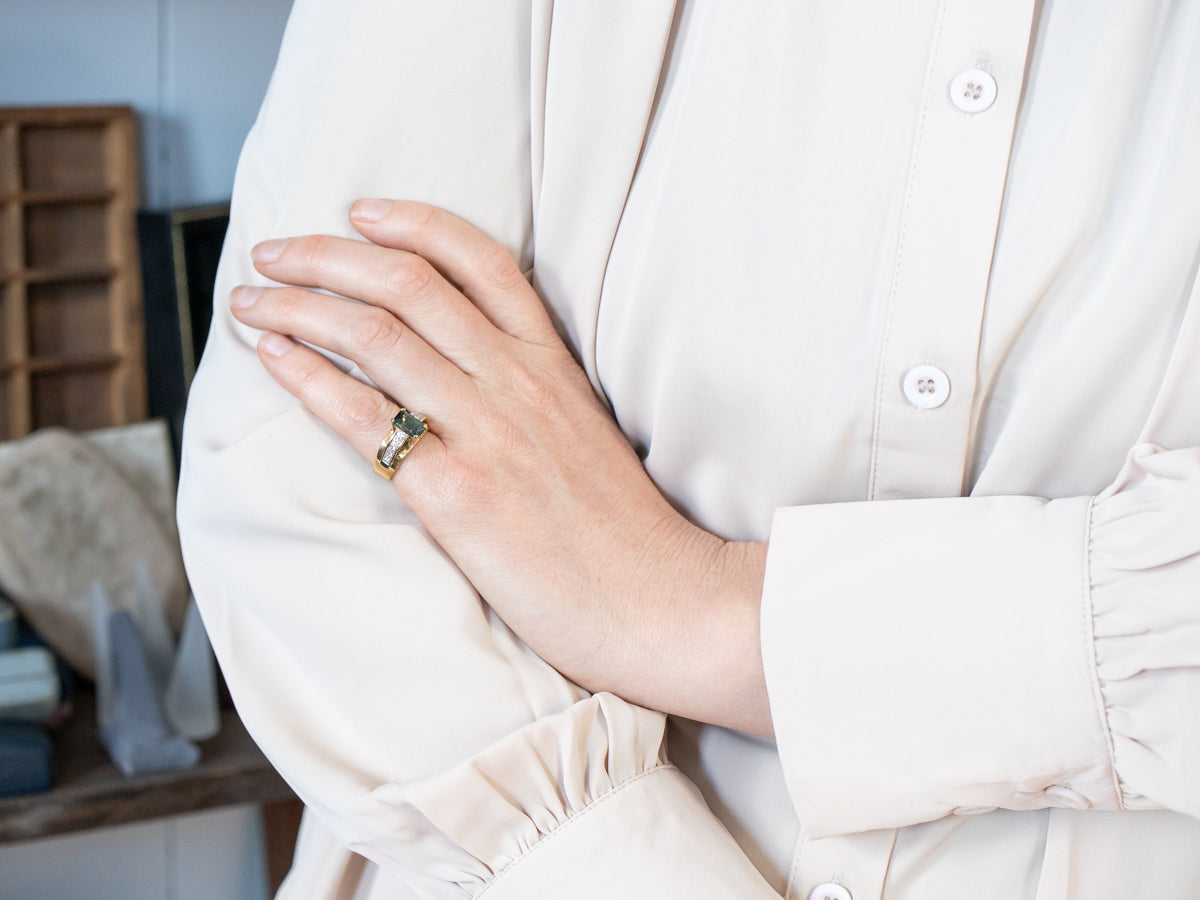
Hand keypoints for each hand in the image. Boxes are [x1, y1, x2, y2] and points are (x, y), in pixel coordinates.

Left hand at [230, 200, 771, 734]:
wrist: (656, 600)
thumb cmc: (621, 531)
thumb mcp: (585, 434)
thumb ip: (530, 393)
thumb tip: (462, 374)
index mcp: (553, 363)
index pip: (479, 260)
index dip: (411, 223)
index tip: (359, 212)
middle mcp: (516, 381)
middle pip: (408, 285)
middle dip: (327, 256)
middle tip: (273, 253)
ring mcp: (487, 432)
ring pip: (377, 336)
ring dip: (300, 308)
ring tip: (251, 302)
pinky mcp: (457, 492)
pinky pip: (367, 418)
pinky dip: (310, 378)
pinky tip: (276, 360)